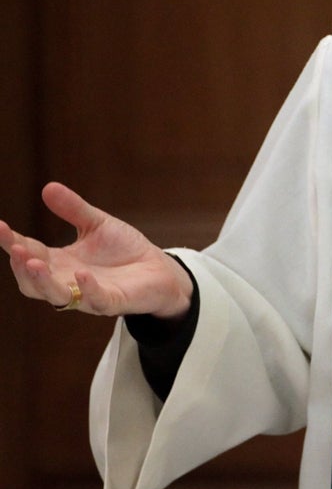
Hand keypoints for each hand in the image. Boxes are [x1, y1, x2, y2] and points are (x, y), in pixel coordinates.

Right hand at [1, 182, 192, 318]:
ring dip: (42, 281)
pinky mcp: (113, 302)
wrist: (159, 269)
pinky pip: (97, 300)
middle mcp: (68, 282)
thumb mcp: (97, 224)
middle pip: (33, 281)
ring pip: (56, 295)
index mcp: (60, 263)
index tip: (0, 226)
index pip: (29, 253)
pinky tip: (81, 274)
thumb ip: (73, 209)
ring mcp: (88, 294)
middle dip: (21, 266)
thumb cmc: (124, 250)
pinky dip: (88, 289)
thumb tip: (48, 187)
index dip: (12, 242)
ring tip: (33, 262)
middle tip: (15, 248)